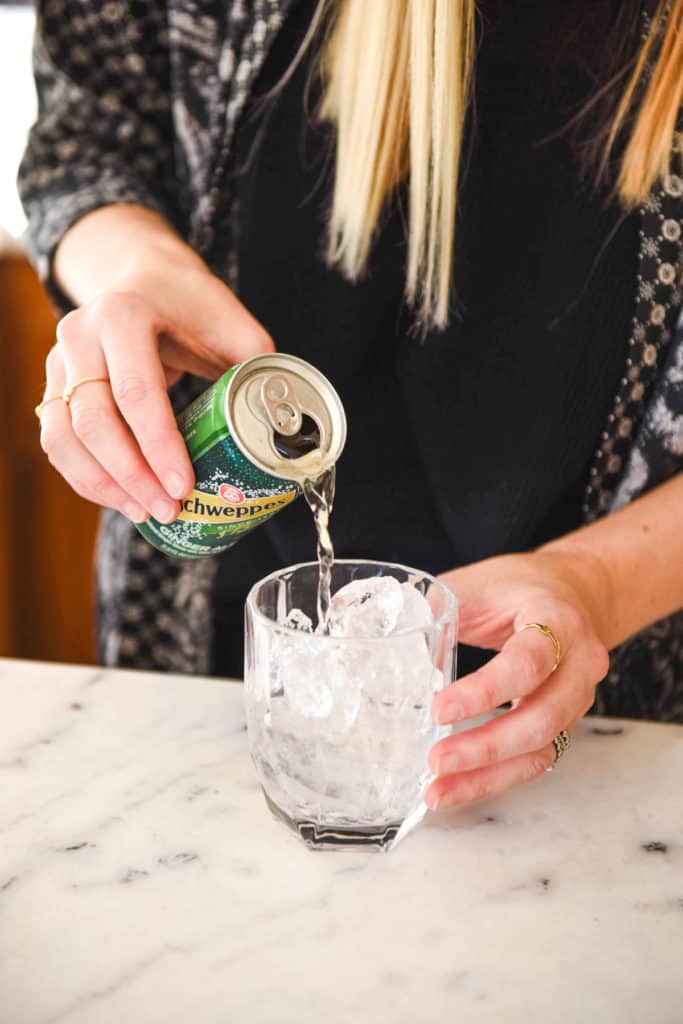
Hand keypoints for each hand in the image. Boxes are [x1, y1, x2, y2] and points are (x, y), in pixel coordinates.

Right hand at [39, 249, 272, 523]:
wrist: (143, 277)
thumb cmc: (193, 305)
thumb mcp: (234, 325)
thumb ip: (257, 370)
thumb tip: (283, 429)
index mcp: (125, 314)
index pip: (136, 391)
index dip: (159, 446)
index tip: (183, 487)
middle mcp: (81, 335)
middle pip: (94, 420)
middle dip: (132, 475)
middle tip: (168, 509)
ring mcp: (58, 361)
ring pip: (65, 436)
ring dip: (103, 484)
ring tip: (145, 513)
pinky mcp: (55, 386)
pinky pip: (58, 441)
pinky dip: (86, 477)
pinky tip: (121, 499)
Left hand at [425, 547, 610, 809]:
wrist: (573, 592)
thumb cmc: (517, 586)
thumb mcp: (474, 585)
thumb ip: (434, 614)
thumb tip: (382, 649)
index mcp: (557, 621)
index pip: (527, 663)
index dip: (483, 692)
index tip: (438, 710)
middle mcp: (580, 664)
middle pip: (541, 719)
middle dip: (486, 747)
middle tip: (436, 760)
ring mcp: (578, 698)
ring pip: (541, 750)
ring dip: (488, 775)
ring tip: (437, 791)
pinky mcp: (565, 722)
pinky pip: (536, 760)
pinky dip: (496, 779)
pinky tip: (458, 789)